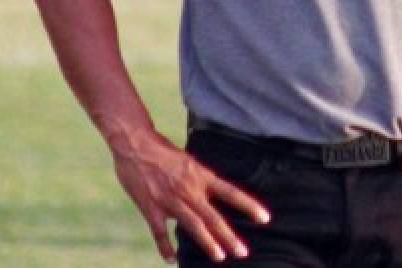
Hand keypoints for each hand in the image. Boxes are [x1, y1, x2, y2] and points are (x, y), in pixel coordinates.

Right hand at [108, 126, 269, 263]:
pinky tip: (171, 260)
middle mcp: (189, 190)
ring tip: (220, 257)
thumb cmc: (164, 152)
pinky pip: (159, 232)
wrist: (136, 145)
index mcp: (202, 177)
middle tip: (242, 252)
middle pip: (213, 217)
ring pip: (193, 226)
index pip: (231, 193)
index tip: (265, 218)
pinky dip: (165, 247)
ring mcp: (170, 200)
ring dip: (207, 243)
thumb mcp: (190, 162)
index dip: (249, 206)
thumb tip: (211, 193)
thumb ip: (200, 180)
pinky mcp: (150, 207)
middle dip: (228, 237)